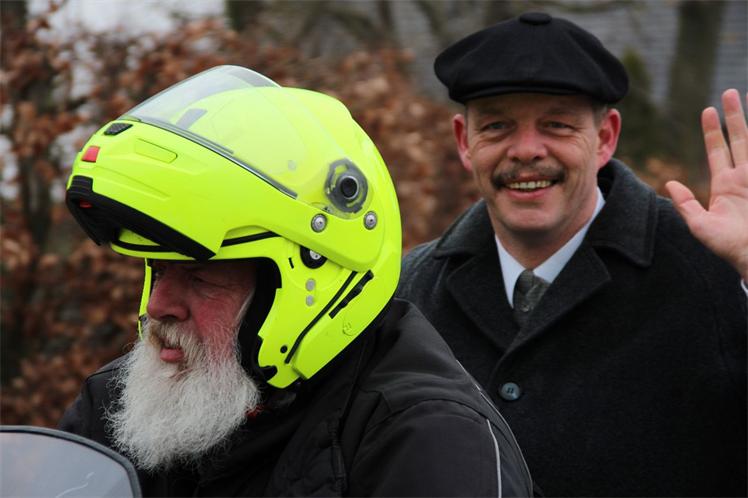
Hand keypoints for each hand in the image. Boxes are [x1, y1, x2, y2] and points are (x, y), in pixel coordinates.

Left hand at [665, 89, 747, 281]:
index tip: (708, 110)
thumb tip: (669, 183)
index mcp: (726, 185)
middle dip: (735, 116)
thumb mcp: (701, 226)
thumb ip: (686, 204)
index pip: (717, 150)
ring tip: (743, 96)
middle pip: (740, 139)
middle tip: (729, 92)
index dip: (713, 131)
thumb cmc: (730, 247)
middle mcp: (745, 177)